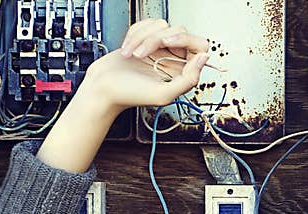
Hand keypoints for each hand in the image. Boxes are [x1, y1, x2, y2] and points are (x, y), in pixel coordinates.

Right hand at [82, 18, 210, 112]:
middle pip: (179, 31)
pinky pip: (146, 24)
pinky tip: (127, 50)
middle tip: (142, 53)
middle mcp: (174, 59)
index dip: (185, 40)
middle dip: (156, 39)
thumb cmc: (130, 94)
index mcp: (183, 73)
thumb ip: (189, 79)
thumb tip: (204, 58)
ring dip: (143, 38)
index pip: (199, 46)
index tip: (167, 43)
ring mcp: (159, 48)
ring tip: (133, 55)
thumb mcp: (164, 94)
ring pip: (161, 25)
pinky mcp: (144, 39)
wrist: (102, 87)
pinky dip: (134, 34)